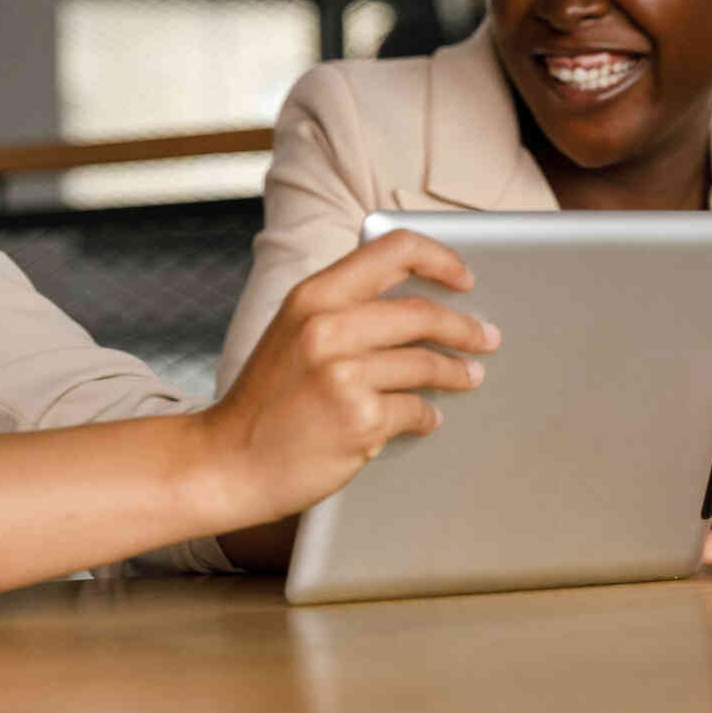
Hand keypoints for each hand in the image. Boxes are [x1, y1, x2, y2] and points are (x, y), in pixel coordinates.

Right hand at [199, 229, 499, 527]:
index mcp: (313, 295)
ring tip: (468, 377)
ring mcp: (345, 374)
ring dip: (456, 372)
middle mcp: (328, 327)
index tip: (463, 277)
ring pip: (426, 363)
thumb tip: (413, 303)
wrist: (227, 461)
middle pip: (421, 312)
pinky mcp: (360, 419)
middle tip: (484, 337)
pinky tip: (427, 418)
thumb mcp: (291, 331)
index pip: (393, 251)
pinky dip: (427, 415)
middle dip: (464, 326)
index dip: (440, 259)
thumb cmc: (264, 401)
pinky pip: (415, 410)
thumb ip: (342, 308)